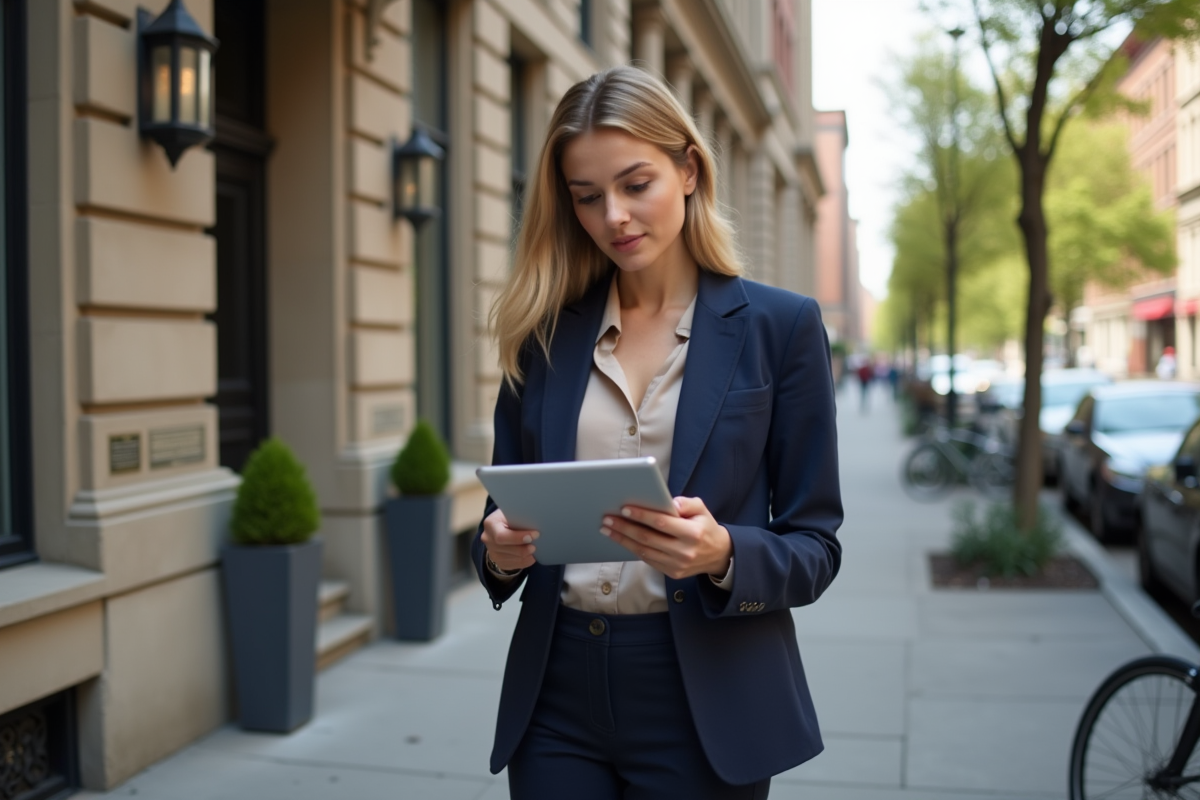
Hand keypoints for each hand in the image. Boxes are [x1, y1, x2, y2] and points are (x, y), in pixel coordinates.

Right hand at [480, 508, 538, 571]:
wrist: (503, 526)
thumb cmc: (511, 517)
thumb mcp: (513, 512)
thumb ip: (520, 517)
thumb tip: (536, 522)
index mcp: (490, 524)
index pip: (501, 535)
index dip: (518, 537)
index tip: (535, 534)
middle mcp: (488, 539)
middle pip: (506, 549)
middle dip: (522, 548)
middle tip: (535, 546)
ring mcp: (491, 552)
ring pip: (510, 559)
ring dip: (525, 556)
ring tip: (535, 550)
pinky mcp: (498, 561)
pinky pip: (512, 565)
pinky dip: (524, 562)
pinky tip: (532, 557)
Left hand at [600, 496, 731, 579]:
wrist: (718, 555)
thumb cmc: (705, 527)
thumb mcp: (702, 510)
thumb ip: (687, 503)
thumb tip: (669, 502)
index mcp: (693, 533)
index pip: (662, 523)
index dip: (642, 516)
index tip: (624, 508)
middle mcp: (685, 551)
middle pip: (648, 538)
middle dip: (625, 528)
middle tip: (607, 519)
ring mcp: (678, 565)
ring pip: (644, 551)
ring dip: (623, 540)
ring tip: (607, 529)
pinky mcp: (672, 573)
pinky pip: (648, 560)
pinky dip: (633, 549)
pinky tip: (621, 539)